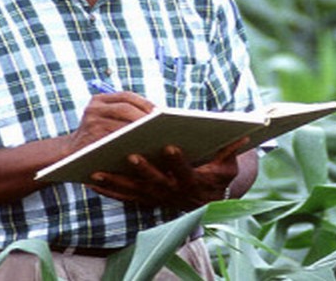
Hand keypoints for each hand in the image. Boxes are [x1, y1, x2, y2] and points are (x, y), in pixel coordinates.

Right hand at [64, 92, 154, 154]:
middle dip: (144, 115)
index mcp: (99, 100)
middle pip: (125, 108)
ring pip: (120, 124)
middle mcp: (93, 108)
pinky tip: (143, 148)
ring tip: (157, 135)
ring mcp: (90, 123)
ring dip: (140, 130)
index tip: (161, 111)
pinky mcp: (89, 140)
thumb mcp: (105, 119)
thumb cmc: (97, 138)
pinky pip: (114, 140)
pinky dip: (129, 143)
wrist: (69, 155)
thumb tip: (158, 115)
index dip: (145, 102)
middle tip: (163, 124)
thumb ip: (124, 114)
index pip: (126, 96)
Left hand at [87, 137, 249, 209]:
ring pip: (134, 191)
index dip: (178, 161)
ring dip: (116, 182)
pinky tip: (93, 180)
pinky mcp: (145, 200)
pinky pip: (124, 197)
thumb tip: (243, 134)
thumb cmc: (218, 176)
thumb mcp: (229, 165)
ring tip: (97, 170)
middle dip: (143, 169)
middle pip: (156, 181)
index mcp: (193, 181)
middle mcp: (172, 192)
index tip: (171, 147)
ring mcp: (157, 198)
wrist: (208, 201)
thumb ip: (231, 150)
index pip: (185, 171)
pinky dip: (109, 190)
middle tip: (130, 155)